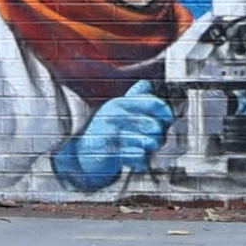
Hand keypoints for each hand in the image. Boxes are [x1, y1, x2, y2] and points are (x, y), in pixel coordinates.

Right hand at [51, 80, 174, 191]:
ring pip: (149, 142)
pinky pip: (138, 157)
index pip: (154, 103)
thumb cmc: (103, 132)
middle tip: (153, 141)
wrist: (80, 155)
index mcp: (121, 103)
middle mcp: (117, 115)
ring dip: (150, 150)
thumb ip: (133, 97)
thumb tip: (146, 84)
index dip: (165, 114)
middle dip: (158, 137)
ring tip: (143, 150)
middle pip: (155, 125)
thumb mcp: (115, 110)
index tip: (166, 122)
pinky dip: (141, 161)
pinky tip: (136, 160)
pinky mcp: (111, 153)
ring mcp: (112, 134)